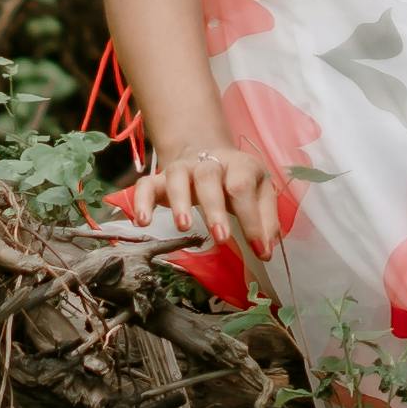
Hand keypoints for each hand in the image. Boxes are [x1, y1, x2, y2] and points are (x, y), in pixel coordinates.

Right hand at [128, 147, 286, 261]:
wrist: (207, 156)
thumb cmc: (237, 182)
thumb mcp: (260, 194)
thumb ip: (266, 221)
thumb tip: (265, 252)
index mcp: (239, 165)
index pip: (243, 187)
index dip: (252, 219)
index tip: (259, 250)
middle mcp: (208, 162)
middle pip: (208, 177)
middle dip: (215, 208)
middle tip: (221, 238)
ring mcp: (181, 169)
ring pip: (176, 177)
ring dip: (179, 202)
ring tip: (183, 226)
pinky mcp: (159, 179)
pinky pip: (145, 185)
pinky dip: (140, 201)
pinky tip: (142, 221)